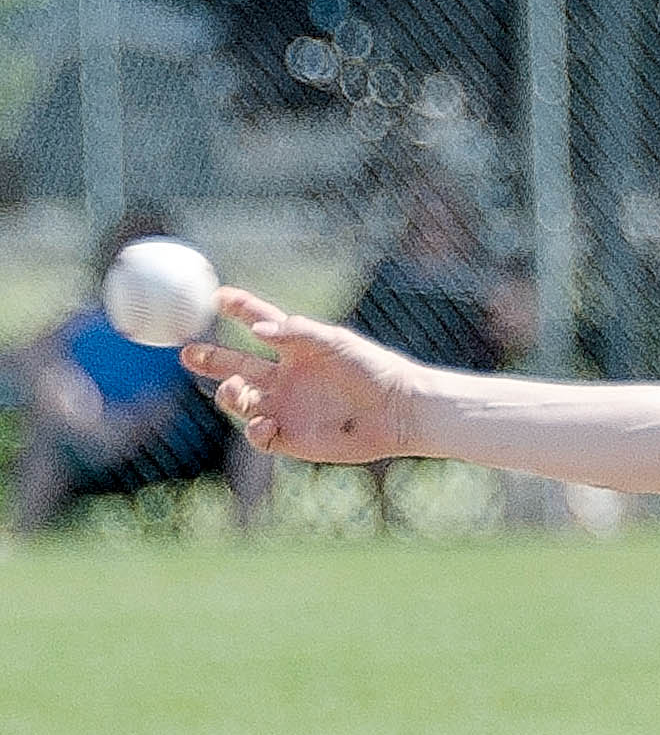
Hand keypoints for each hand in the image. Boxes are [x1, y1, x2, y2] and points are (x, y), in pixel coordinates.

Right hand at [181, 287, 422, 463]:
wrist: (398, 410)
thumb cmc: (373, 369)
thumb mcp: (335, 343)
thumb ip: (297, 333)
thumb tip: (257, 328)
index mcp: (295, 350)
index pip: (257, 324)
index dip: (238, 310)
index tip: (216, 296)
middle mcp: (285, 380)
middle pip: (236, 366)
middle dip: (210, 359)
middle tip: (187, 351)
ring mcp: (285, 409)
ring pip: (240, 402)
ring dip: (229, 394)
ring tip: (233, 388)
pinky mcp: (292, 438)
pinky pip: (259, 436)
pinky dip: (255, 430)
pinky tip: (265, 423)